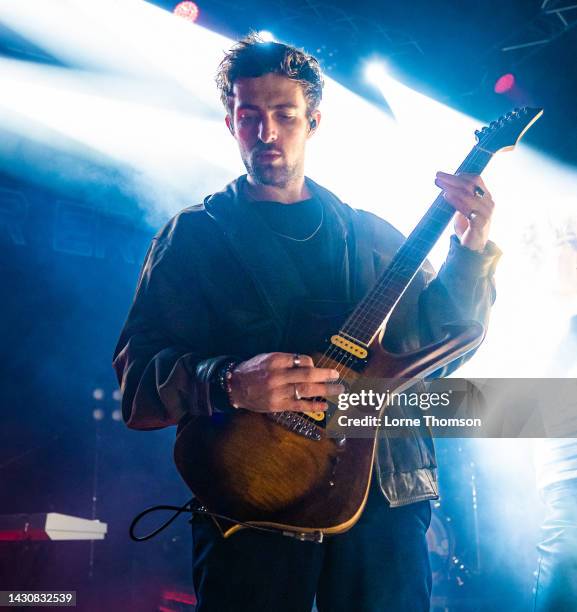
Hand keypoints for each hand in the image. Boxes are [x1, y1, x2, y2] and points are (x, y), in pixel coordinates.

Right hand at [228, 352, 343, 412]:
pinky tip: (324, 406)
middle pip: (307, 375)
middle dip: (325, 376)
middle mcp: (278, 376)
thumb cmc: (253, 370)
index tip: (316, 367)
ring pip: (306, 390)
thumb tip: (309, 364)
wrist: (235, 386)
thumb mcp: (267, 357)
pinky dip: (313, 406)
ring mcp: (278, 392)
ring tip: (338, 390)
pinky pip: (299, 406)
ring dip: (325, 390)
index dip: (313, 363)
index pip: (301, 360)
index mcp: (276, 361)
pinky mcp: (278, 405)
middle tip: (338, 376)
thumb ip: (286, 360)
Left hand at [435, 171, 494, 251]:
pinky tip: (446, 196)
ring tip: (439, 185)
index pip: (476, 179)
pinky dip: (455, 201)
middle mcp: (488, 202)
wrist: (473, 246)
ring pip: (468, 195)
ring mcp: (486, 213)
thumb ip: (461, 196)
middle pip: (470, 185)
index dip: (460, 175)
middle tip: (437, 176)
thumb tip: (447, 182)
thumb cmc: (468, 226)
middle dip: (452, 179)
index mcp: (486, 197)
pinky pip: (467, 209)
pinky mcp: (480, 223)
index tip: (445, 175)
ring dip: (451, 188)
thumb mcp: (465, 207)